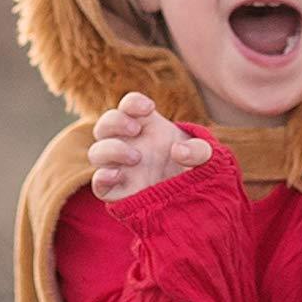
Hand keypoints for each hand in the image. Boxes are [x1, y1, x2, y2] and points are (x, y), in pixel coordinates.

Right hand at [87, 92, 213, 200]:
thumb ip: (198, 150)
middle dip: (116, 122)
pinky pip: (98, 185)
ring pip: (96, 153)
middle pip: (104, 125)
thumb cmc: (193, 169)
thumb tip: (178, 151)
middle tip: (136, 129)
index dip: (133, 103)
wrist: (192, 198)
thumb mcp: (204, 156)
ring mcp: (119, 168)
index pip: (128, 106)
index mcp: (145, 128)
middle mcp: (127, 144)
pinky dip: (101, 178)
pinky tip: (117, 175)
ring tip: (137, 157)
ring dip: (112, 149)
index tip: (150, 108)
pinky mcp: (117, 192)